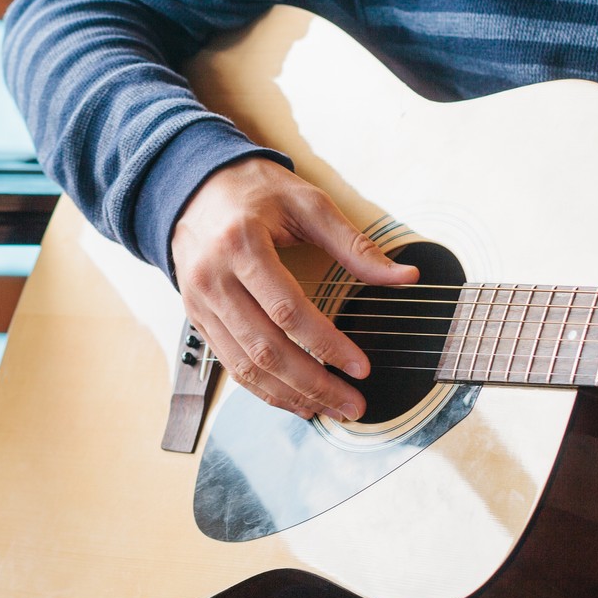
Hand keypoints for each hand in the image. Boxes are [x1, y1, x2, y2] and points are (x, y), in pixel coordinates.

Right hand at [171, 157, 416, 420]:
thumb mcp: (308, 203)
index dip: (327, 345)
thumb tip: (405, 277)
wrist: (192, 187)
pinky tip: (293, 399)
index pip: (288, 310)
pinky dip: (262, 389)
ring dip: (289, 395)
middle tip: (352, 404)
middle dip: (313, 384)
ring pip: (244, 365)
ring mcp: (200, 302)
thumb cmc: (254, 192)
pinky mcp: (197, 317)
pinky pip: (229, 364)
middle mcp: (214, 279)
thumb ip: (355, 245)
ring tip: (328, 410)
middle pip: (265, 348)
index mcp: (242, 245)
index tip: (362, 368)